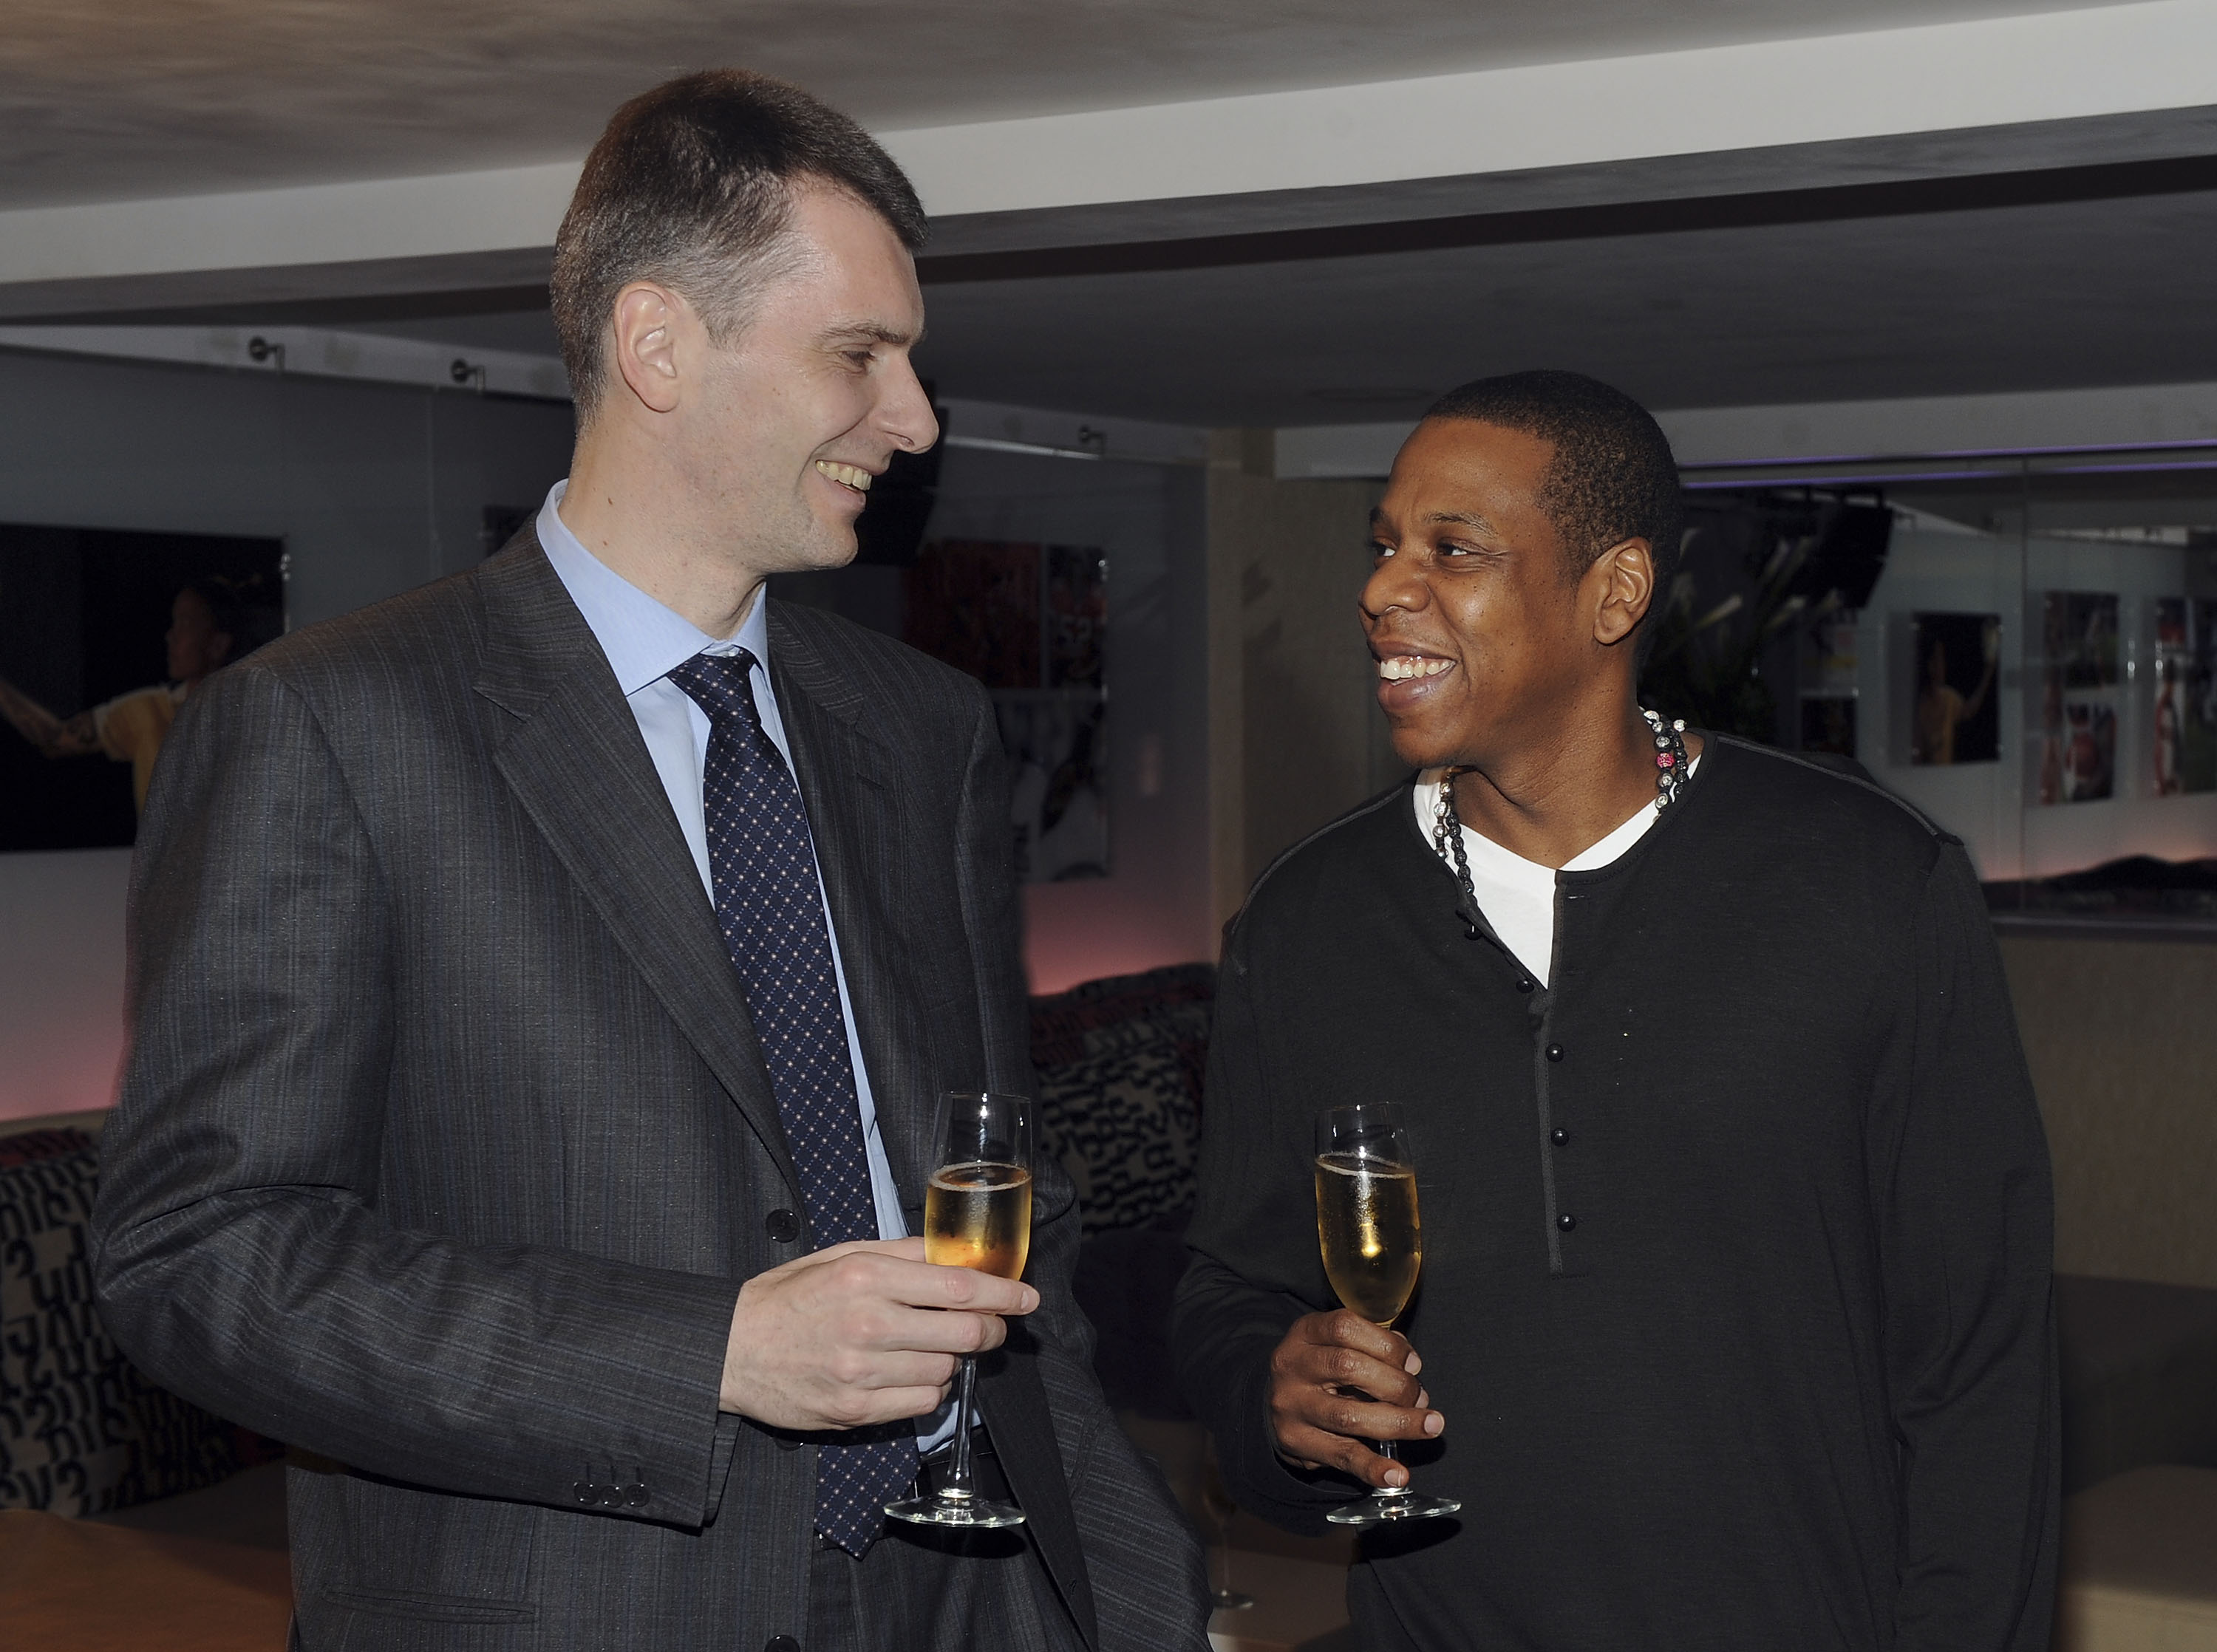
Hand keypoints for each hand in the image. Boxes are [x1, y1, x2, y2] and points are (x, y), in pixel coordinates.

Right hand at [719, 1236, 1037, 1430]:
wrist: (731, 1349)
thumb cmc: (787, 1298)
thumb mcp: (840, 1256)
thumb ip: (900, 1253)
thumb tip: (953, 1254)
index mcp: (866, 1278)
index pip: (957, 1286)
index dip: (1002, 1293)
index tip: (1027, 1297)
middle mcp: (868, 1324)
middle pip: (963, 1333)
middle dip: (991, 1330)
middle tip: (993, 1326)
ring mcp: (861, 1372)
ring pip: (946, 1371)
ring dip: (952, 1360)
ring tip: (931, 1348)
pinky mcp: (854, 1410)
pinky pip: (922, 1404)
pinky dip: (930, 1390)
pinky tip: (912, 1374)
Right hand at [1267, 1310, 1442, 1488]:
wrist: (1278, 1403)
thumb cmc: (1321, 1369)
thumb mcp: (1336, 1344)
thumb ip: (1373, 1348)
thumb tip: (1410, 1368)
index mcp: (1305, 1332)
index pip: (1345, 1328)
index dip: (1387, 1345)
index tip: (1414, 1365)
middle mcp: (1292, 1366)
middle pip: (1348, 1368)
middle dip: (1396, 1384)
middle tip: (1419, 1397)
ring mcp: (1292, 1406)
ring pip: (1349, 1415)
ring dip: (1399, 1423)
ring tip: (1430, 1426)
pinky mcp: (1296, 1442)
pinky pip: (1342, 1456)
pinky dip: (1374, 1467)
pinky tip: (1398, 1473)